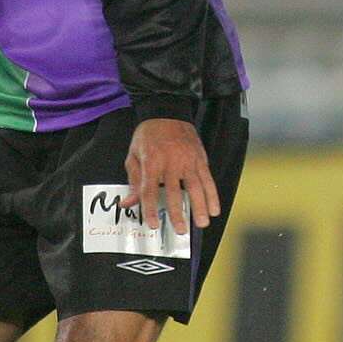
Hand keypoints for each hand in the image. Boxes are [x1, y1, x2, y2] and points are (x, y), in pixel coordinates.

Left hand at [123, 117, 220, 231]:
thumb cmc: (148, 135)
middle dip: (178, 213)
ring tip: (202, 223)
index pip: (150, 190)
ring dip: (200, 207)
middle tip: (181, 230)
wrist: (167, 111)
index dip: (151, 209)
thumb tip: (128, 203)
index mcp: (151, 162)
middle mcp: (171, 162)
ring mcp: (188, 160)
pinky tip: (214, 208)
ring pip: (196, 187)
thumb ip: (133, 181)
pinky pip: (208, 179)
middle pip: (175, 192)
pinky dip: (212, 195)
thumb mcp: (133, 155)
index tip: (153, 224)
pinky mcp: (200, 158)